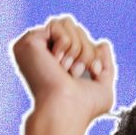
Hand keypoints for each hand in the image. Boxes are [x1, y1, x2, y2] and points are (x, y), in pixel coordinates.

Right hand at [10, 14, 116, 128]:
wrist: (67, 111)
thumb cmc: (84, 108)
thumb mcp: (103, 88)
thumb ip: (105, 66)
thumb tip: (103, 44)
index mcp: (54, 62)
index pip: (79, 38)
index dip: (92, 52)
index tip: (94, 73)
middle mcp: (42, 53)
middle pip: (75, 28)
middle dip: (87, 50)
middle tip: (80, 72)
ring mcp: (33, 46)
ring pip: (67, 23)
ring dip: (77, 48)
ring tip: (68, 70)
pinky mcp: (29, 41)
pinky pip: (58, 25)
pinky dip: (66, 45)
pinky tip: (57, 64)